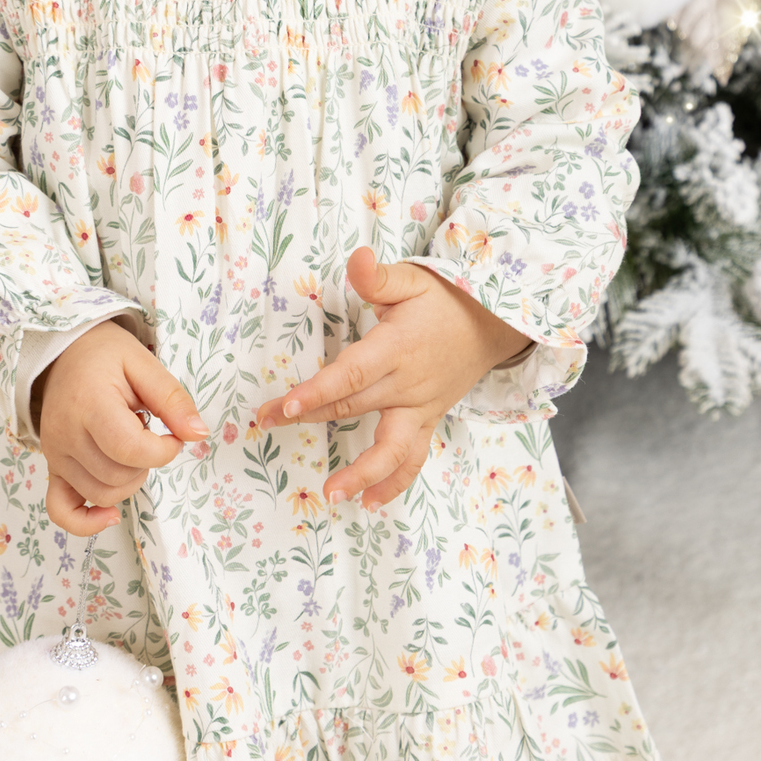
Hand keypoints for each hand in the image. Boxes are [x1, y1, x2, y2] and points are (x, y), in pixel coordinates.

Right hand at [36, 320, 207, 535]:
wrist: (63, 353)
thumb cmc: (106, 356)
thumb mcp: (145, 364)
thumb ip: (173, 399)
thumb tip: (199, 435)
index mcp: (89, 403)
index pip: (129, 449)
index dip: (162, 451)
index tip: (173, 436)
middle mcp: (66, 433)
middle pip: (116, 476)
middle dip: (147, 464)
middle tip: (149, 434)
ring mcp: (54, 454)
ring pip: (100, 494)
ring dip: (129, 482)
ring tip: (130, 448)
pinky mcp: (51, 467)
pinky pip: (61, 510)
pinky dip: (86, 522)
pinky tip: (110, 515)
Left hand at [255, 247, 529, 511]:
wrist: (492, 326)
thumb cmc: (446, 300)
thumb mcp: (414, 278)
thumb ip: (379, 277)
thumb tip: (356, 258)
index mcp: (398, 348)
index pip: (353, 374)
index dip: (319, 391)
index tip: (288, 405)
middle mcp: (408, 384)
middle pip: (355, 408)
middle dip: (310, 417)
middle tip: (268, 424)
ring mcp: (420, 408)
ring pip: (391, 448)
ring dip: (361, 473)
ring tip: (332, 492)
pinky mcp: (426, 421)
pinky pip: (412, 458)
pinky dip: (393, 483)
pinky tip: (370, 502)